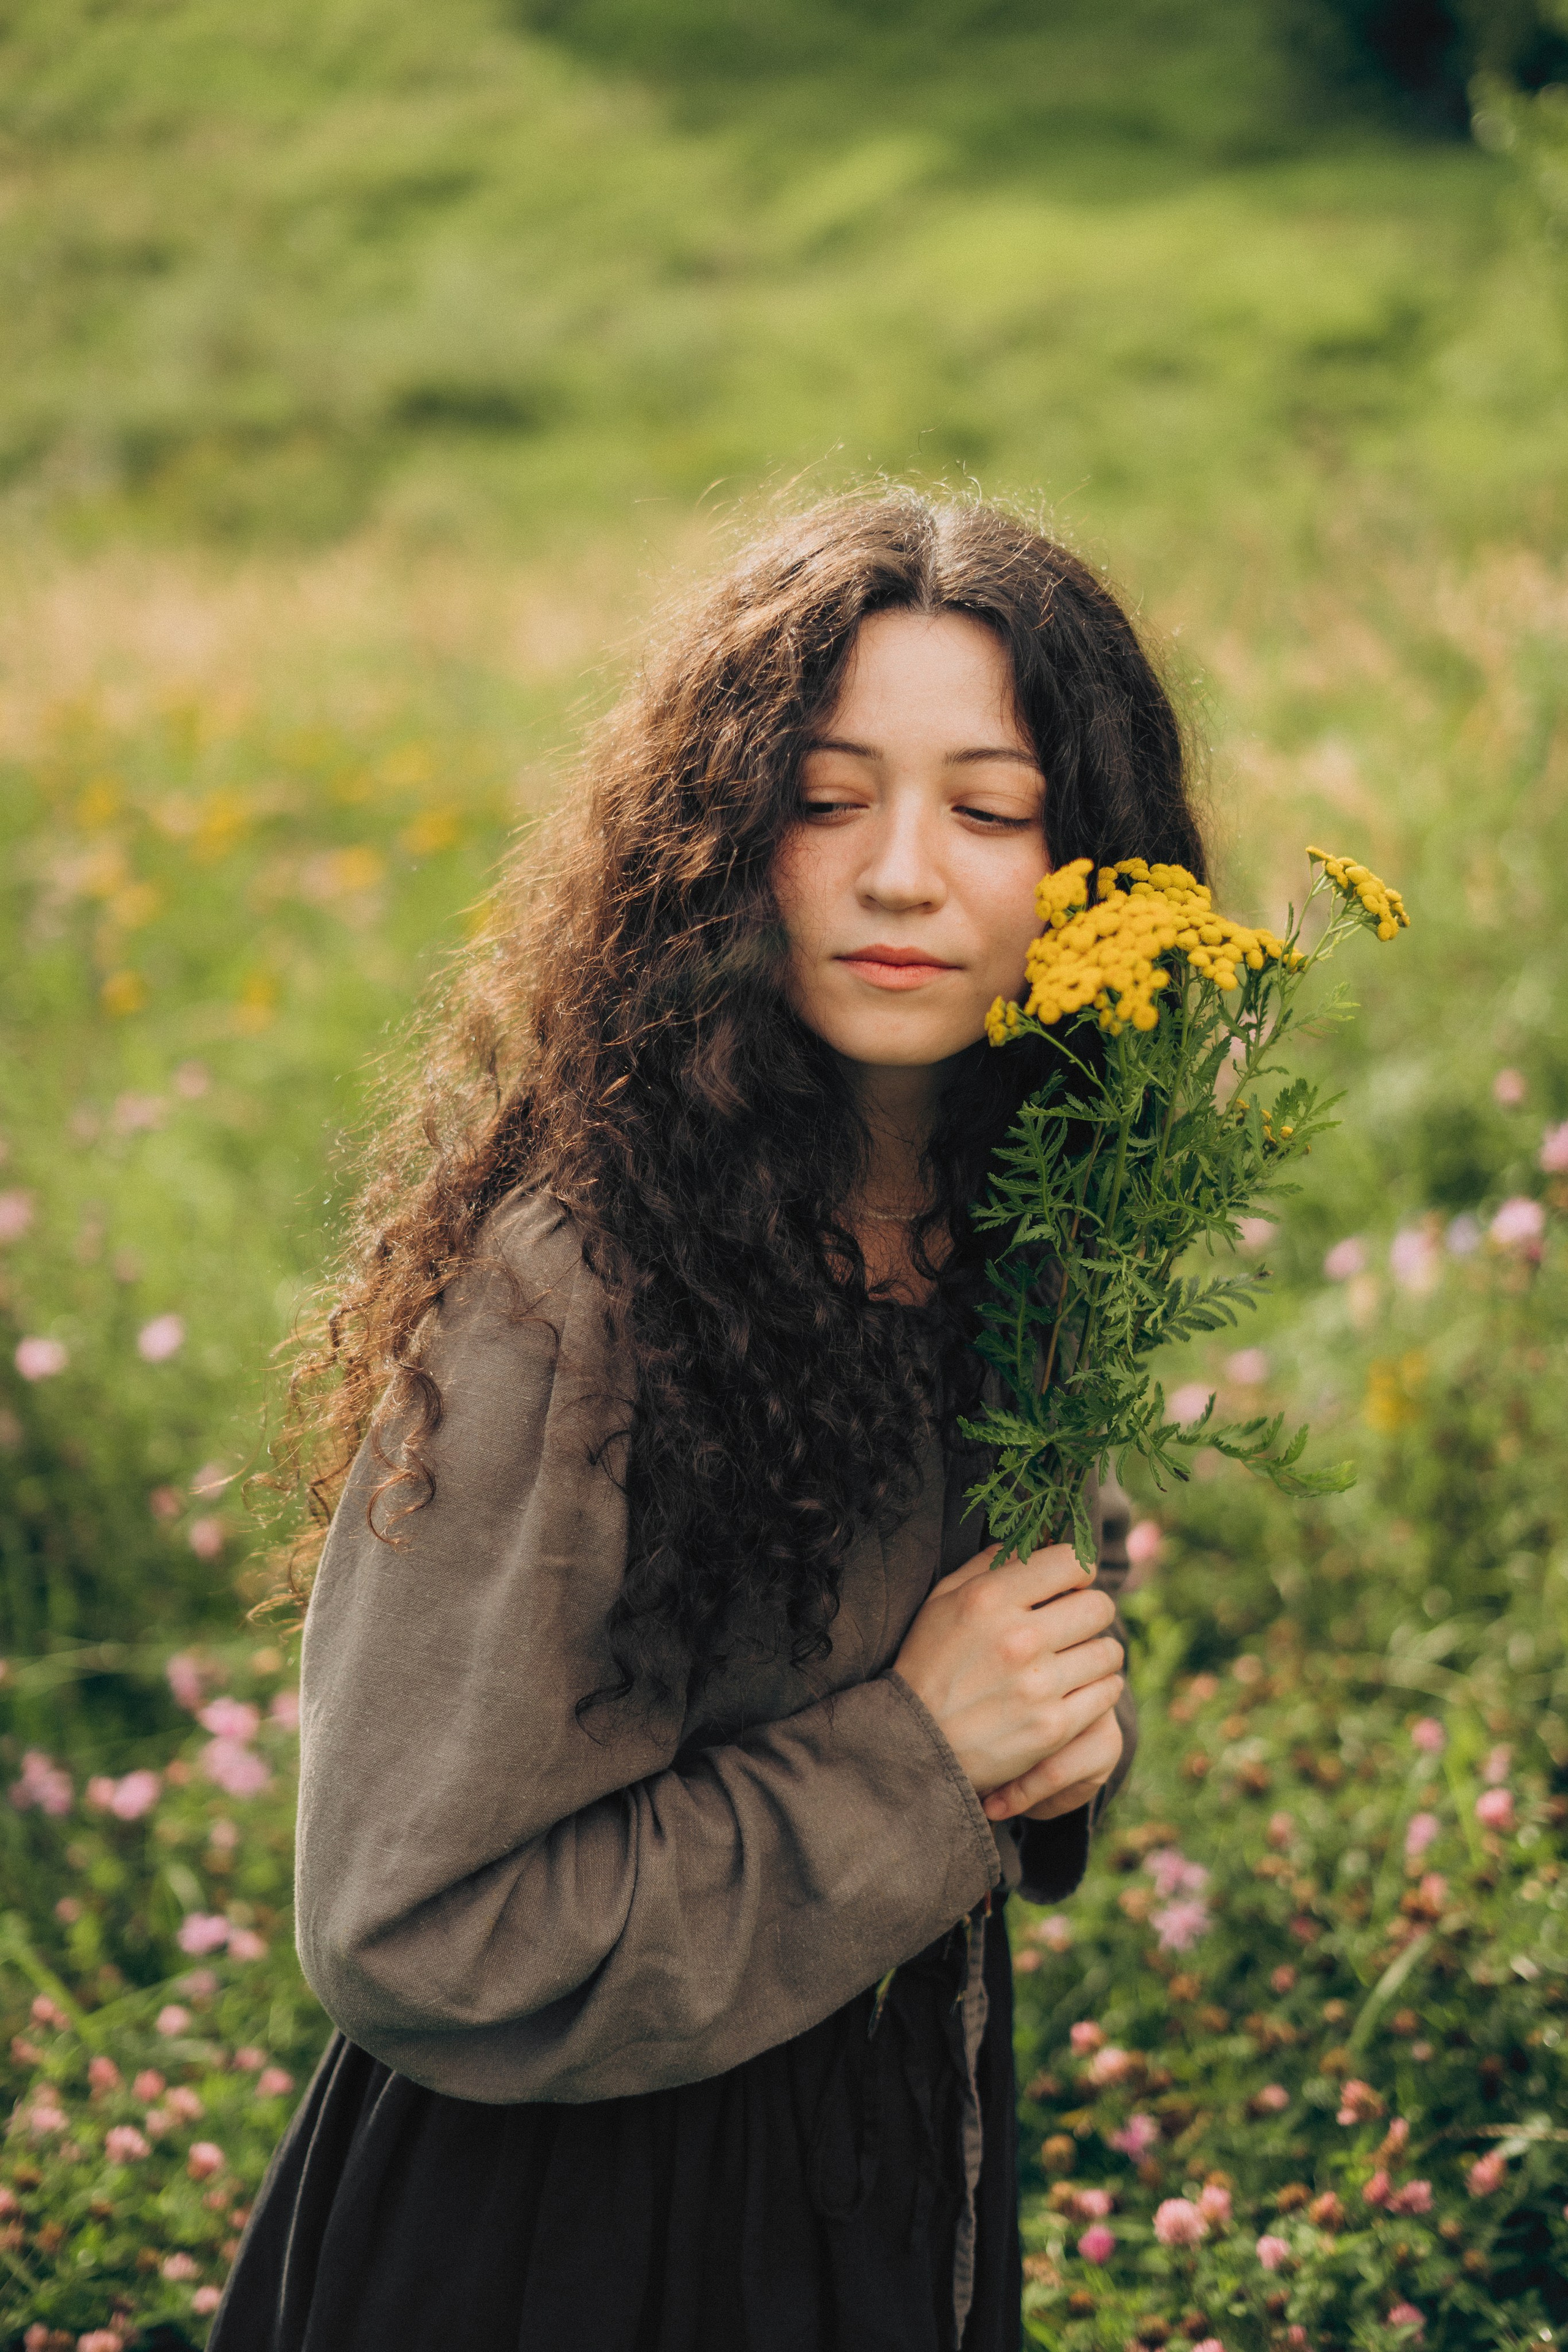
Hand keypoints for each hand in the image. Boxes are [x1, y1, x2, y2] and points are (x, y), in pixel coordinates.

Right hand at [893, 1540, 1123, 1802]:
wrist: (913, 1745)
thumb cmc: (928, 1664)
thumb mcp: (942, 1601)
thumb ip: (989, 1565)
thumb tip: (1038, 1541)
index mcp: (990, 1599)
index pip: (1072, 1562)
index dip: (1078, 1570)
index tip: (1070, 1584)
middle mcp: (1020, 1638)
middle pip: (1099, 1607)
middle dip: (1091, 1611)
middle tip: (1074, 1624)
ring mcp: (1039, 1686)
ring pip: (1109, 1651)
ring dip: (1096, 1652)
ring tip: (1074, 1660)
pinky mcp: (1053, 1727)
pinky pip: (1108, 1692)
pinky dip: (1099, 1688)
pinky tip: (1076, 1689)